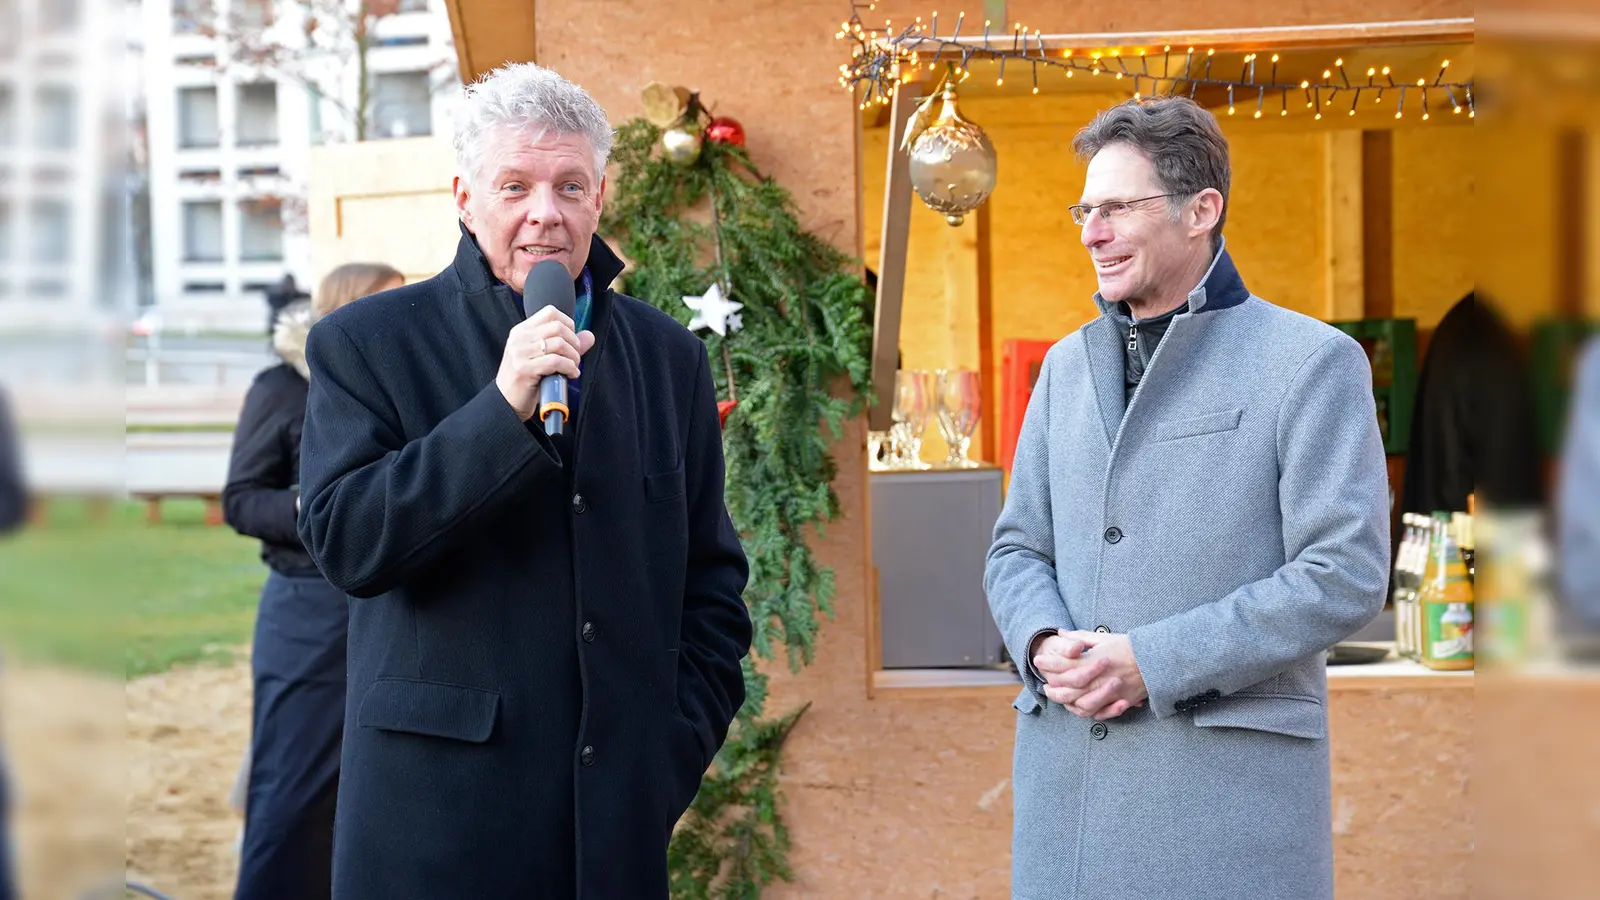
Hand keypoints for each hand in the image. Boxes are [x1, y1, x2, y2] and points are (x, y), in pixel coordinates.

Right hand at [496, 306, 594, 421]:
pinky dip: (569, 368)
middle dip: (574, 342)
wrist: (506, 403)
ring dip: (573, 357)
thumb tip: (589, 336)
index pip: (550, 312)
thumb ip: (566, 345)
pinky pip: (556, 361)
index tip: (572, 340)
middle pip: (558, 327)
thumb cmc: (526, 381)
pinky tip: (571, 375)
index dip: (568, 324)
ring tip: (573, 367)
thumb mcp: (543, 358)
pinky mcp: (524, 369)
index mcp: (521, 331)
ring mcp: (520, 353)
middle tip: (575, 357)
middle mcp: (519, 338)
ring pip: (559, 344)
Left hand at [1035, 630, 1146, 720]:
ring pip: (1080, 704)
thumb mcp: (1103, 638)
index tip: (1038, 660)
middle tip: (1044, 684)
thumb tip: (1061, 632)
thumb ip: (1080, 637)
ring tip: (1057, 697)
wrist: (1156, 659)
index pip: (1064, 664)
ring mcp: (1109, 693)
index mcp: (1094, 660)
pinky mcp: (1120, 703)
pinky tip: (1077, 707)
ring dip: (1065, 702)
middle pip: (1068, 687)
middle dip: (1053, 686)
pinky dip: (1086, 712)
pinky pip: (1098, 713)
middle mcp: (1099, 678)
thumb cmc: (1128, 646)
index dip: (1048, 663)